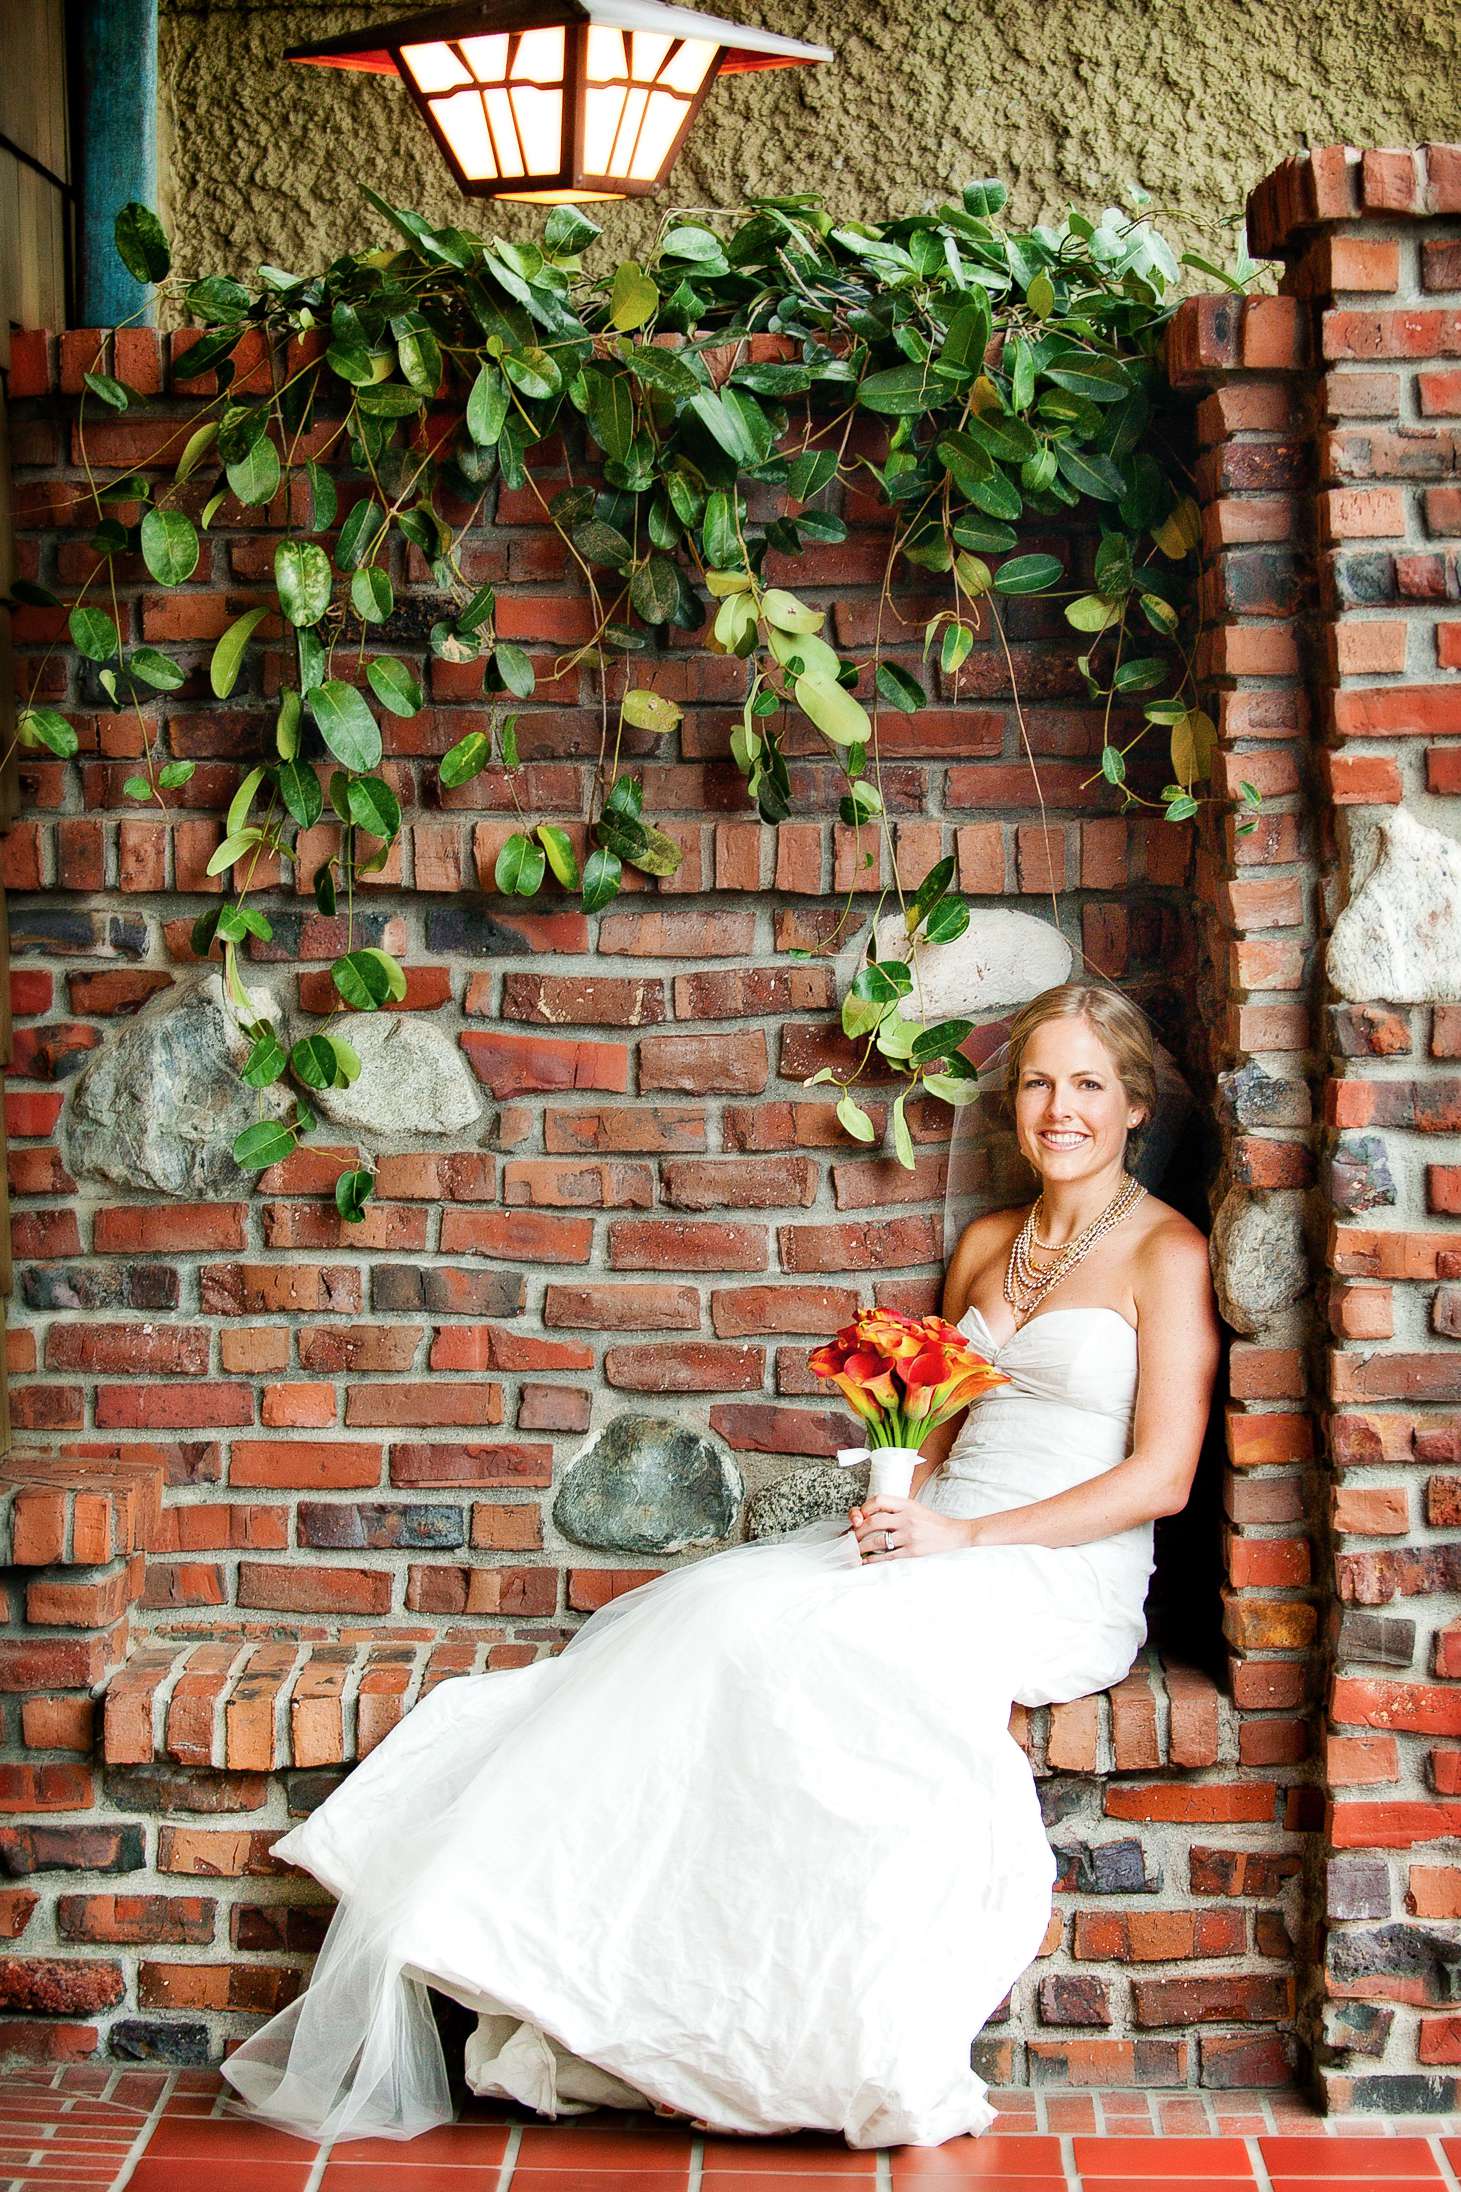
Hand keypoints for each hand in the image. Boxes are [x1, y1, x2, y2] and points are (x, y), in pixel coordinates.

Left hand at [849, 1494, 979, 1560]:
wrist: (955, 1534)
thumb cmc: (933, 1522)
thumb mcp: (915, 1508)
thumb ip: (896, 1509)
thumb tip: (869, 1516)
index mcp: (906, 1504)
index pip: (878, 1500)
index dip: (864, 1508)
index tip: (858, 1517)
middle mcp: (907, 1518)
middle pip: (873, 1521)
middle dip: (857, 1531)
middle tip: (850, 1538)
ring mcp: (909, 1535)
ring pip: (877, 1540)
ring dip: (861, 1547)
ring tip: (854, 1551)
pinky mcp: (912, 1551)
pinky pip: (887, 1555)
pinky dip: (873, 1559)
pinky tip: (866, 1561)